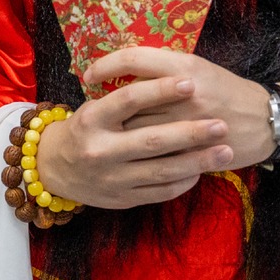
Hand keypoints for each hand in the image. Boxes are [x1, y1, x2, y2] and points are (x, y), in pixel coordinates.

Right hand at [31, 45, 268, 209]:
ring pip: (162, 169)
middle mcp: (100, 149)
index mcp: (92, 119)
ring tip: (225, 149)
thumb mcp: (94, 107)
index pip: (129, 99)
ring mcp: (112, 177)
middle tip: (220, 124)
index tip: (190, 82)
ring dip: (197, 160)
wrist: (53, 168)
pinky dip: (184, 180)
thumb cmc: (85, 129)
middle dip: (190, 131)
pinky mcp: (122, 198)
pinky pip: (160, 191)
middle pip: (152, 139)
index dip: (161, 90)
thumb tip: (169, 80)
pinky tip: (202, 170)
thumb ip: (124, 98)